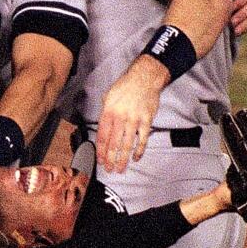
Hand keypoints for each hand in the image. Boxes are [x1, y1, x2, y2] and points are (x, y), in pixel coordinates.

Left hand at [95, 58, 167, 173]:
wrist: (145, 78)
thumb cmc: (125, 87)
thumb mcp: (108, 97)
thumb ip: (105, 114)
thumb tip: (103, 130)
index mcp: (108, 112)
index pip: (102, 136)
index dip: (100, 151)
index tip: (100, 160)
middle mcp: (120, 117)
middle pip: (113, 144)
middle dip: (110, 159)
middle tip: (109, 169)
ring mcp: (134, 120)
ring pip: (127, 145)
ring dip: (123, 159)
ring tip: (120, 169)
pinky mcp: (146, 121)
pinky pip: (142, 140)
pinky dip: (139, 151)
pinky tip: (136, 158)